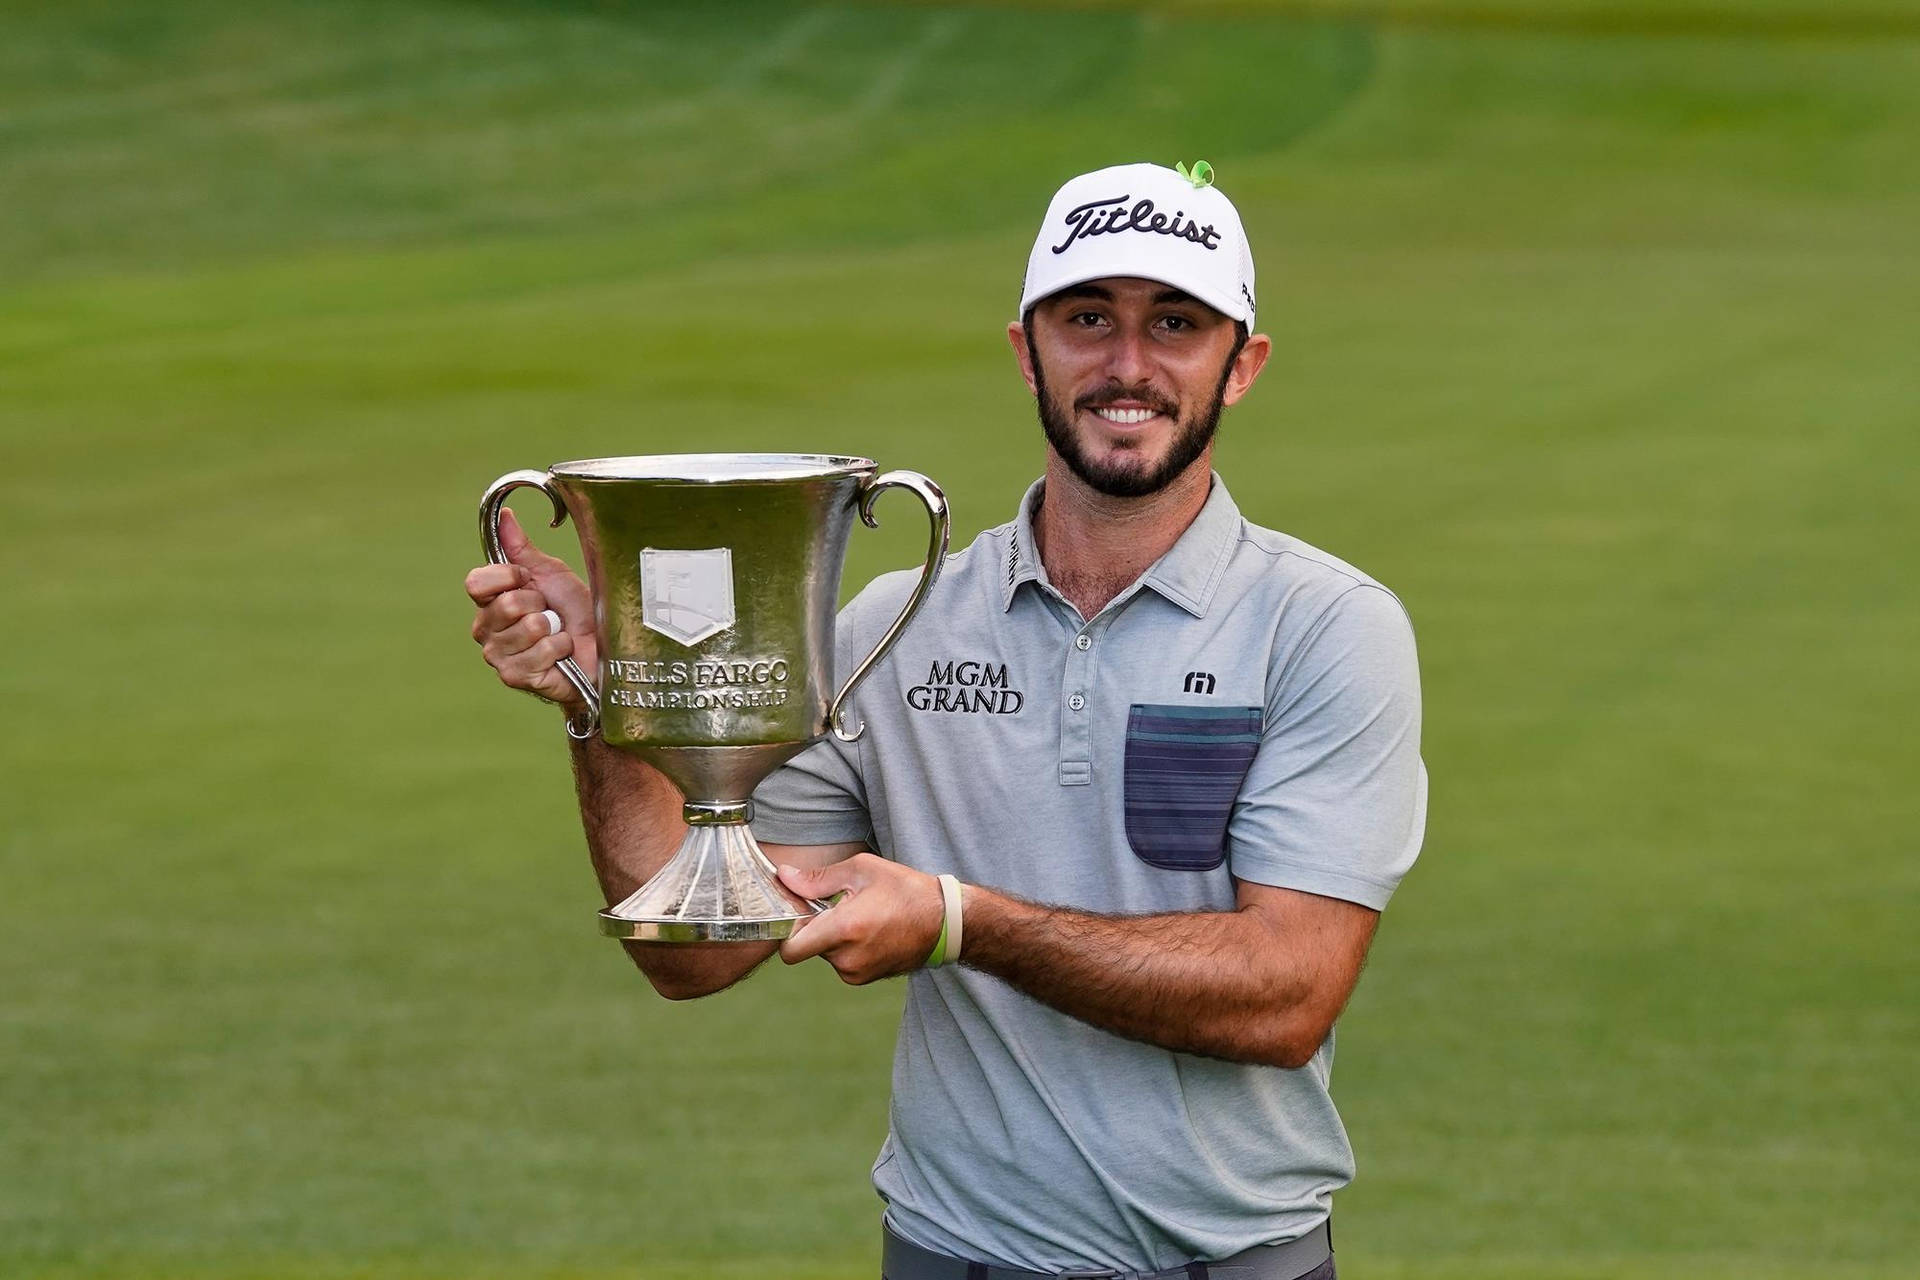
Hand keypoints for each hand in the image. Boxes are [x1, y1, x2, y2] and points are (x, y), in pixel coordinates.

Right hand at [465, 506, 598, 709]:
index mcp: (489, 601)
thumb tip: (505, 515)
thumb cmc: (574, 611)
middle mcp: (487, 629)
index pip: (476, 582)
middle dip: (539, 604)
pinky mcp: (515, 676)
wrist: (600, 646)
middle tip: (550, 613)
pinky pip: (540, 651)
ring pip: (527, 628)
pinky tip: (561, 654)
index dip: (507, 577)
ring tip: (556, 633)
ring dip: (553, 629)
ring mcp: (499, 655)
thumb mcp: (550, 573)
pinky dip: (560, 648)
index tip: (528, 580)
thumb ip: (521, 548)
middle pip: (506, 604)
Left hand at [776, 854, 944, 984]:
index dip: (789, 931)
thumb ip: (817, 878)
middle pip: (808, 947)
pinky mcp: (866, 978)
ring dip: (833, 938)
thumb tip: (784, 877)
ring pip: (825, 954)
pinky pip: (841, 962)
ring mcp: (857, 972)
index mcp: (843, 929)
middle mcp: (847, 958)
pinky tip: (869, 931)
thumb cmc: (905, 890)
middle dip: (815, 928)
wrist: (945, 921)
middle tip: (840, 907)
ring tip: (861, 918)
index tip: (802, 913)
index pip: (790, 949)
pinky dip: (847, 948)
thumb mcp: (862, 870)